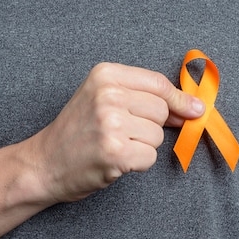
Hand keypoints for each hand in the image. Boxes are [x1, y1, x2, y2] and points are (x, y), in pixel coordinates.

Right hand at [25, 62, 203, 203]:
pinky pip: (150, 157)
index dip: (180, 100)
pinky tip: (115, 159)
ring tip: (115, 144)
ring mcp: (111, 123)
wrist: (43, 164)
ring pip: (158, 135)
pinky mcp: (115, 151)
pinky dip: (138, 163)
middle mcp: (108, 95)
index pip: (159, 84)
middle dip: (151, 126)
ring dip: (143, 146)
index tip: (194, 109)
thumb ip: (147, 97)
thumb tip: (195, 107)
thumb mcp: (105, 98)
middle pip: (162, 110)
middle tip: (124, 132)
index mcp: (106, 74)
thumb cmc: (79, 131)